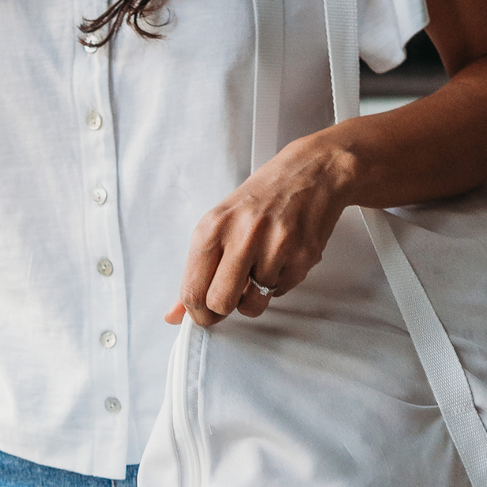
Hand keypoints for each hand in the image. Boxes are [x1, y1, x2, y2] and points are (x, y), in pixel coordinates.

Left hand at [167, 132, 355, 325]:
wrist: (312, 172)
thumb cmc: (263, 197)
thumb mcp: (220, 225)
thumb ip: (197, 271)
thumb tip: (174, 314)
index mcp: (213, 228)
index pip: (192, 291)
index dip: (197, 312)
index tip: (204, 313)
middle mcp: (242, 235)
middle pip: (220, 303)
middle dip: (225, 308)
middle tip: (232, 296)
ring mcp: (275, 246)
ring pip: (253, 304)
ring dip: (255, 295)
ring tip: (261, 267)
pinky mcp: (303, 256)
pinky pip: (281, 292)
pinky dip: (279, 282)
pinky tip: (282, 257)